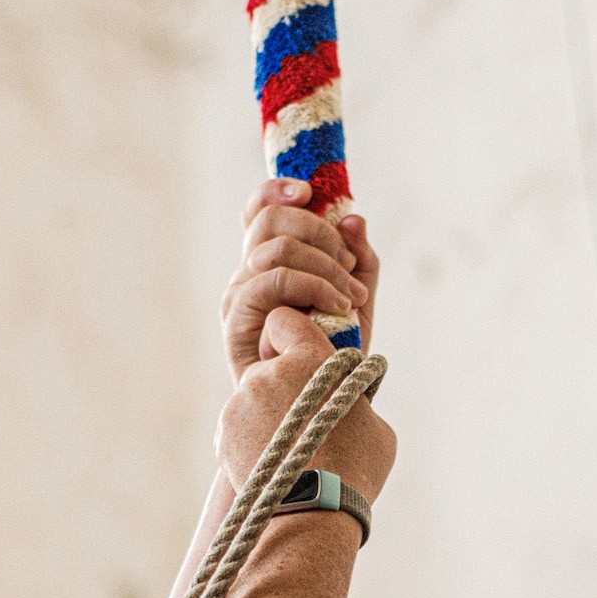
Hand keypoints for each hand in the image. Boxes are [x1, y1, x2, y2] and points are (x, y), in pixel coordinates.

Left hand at [215, 303, 395, 503]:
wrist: (314, 513)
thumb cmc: (356, 470)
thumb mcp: (375, 426)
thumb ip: (354, 400)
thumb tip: (352, 399)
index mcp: (311, 360)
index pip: (284, 319)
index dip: (292, 335)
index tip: (302, 359)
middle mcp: (269, 373)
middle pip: (268, 363)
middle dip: (282, 383)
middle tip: (302, 417)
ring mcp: (241, 402)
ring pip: (252, 396)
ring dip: (267, 414)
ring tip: (289, 451)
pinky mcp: (224, 431)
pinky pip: (237, 424)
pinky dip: (250, 439)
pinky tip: (272, 464)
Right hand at [222, 180, 378, 382]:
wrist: (321, 405)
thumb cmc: (334, 353)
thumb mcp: (357, 299)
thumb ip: (360, 258)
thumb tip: (354, 219)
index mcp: (270, 262)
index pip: (260, 211)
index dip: (278, 191)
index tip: (310, 192)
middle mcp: (248, 273)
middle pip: (270, 220)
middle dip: (320, 232)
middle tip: (350, 265)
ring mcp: (239, 294)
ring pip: (278, 248)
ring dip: (326, 266)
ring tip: (352, 297)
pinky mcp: (236, 319)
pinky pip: (274, 281)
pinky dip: (314, 287)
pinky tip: (338, 308)